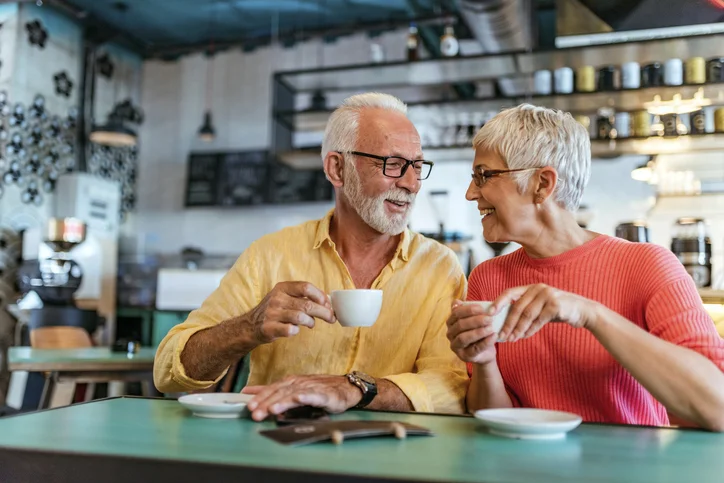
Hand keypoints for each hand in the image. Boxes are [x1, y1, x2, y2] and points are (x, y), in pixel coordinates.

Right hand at [241, 282, 335, 346]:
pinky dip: (297, 331)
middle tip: (331, 318)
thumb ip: (302, 297)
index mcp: (282, 288)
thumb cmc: (274, 310)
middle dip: (323, 312)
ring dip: (311, 322)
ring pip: (301, 317)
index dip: (320, 295)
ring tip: (311, 324)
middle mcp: (277, 298)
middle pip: (307, 304)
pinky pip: (291, 330)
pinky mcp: (270, 328)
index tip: (327, 304)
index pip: (306, 287)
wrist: (250, 325)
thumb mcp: (284, 297)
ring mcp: (272, 313)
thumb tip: (327, 301)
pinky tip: (295, 330)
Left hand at [242, 375, 361, 420]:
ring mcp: (311, 388)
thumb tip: (248, 392)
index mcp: (289, 382)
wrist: (344, 388)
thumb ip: (271, 391)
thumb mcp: (292, 389)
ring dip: (282, 402)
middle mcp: (298, 383)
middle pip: (280, 393)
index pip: (272, 389)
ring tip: (272, 409)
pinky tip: (299, 399)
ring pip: (294, 395)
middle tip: (255, 413)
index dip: (260, 397)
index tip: (248, 406)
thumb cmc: (318, 389)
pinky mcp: (324, 395)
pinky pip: (313, 396)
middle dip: (267, 403)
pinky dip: (305, 397)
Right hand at [446, 300, 497, 364]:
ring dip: (478, 332)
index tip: (482, 308)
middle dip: (475, 321)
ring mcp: (456, 346)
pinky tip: (494, 336)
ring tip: (491, 328)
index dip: (468, 310)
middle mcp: (450, 334)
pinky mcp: (465, 356)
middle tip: (489, 318)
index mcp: (451, 322)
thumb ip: (468, 311)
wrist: (485, 352)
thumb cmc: (479, 332)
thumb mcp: (474, 320)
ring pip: (464, 338)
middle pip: (460, 325)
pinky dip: (485, 342)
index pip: (456, 313)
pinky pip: (475, 349)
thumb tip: (458, 301)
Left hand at [493, 284, 599, 341]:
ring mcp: (548, 295)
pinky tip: (525, 336)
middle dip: (508, 323)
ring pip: (527, 314)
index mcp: (531, 287)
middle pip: (517, 306)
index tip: (489, 313)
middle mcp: (538, 288)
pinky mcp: (556, 305)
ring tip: (511, 339)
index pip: (509, 292)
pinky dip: (531, 330)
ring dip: (518, 329)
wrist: (583, 311)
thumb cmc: (557, 310)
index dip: (498, 302)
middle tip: (501, 336)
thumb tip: (504, 323)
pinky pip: (539, 320)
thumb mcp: (539, 306)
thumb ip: (525, 310)